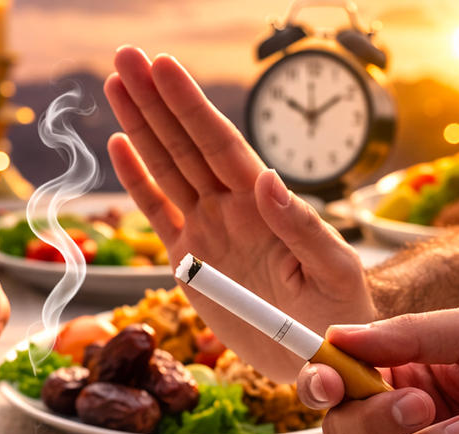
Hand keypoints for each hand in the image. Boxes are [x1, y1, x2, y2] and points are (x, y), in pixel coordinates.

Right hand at [105, 47, 375, 382]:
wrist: (326, 352)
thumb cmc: (343, 307)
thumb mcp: (334, 270)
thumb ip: (302, 226)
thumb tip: (268, 180)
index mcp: (262, 205)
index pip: (219, 144)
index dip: (189, 106)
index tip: (163, 68)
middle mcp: (231, 208)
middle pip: (185, 144)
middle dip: (154, 100)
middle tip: (126, 56)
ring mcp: (209, 231)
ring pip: (166, 168)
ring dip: (140, 126)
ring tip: (115, 83)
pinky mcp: (192, 263)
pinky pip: (158, 214)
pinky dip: (137, 180)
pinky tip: (118, 145)